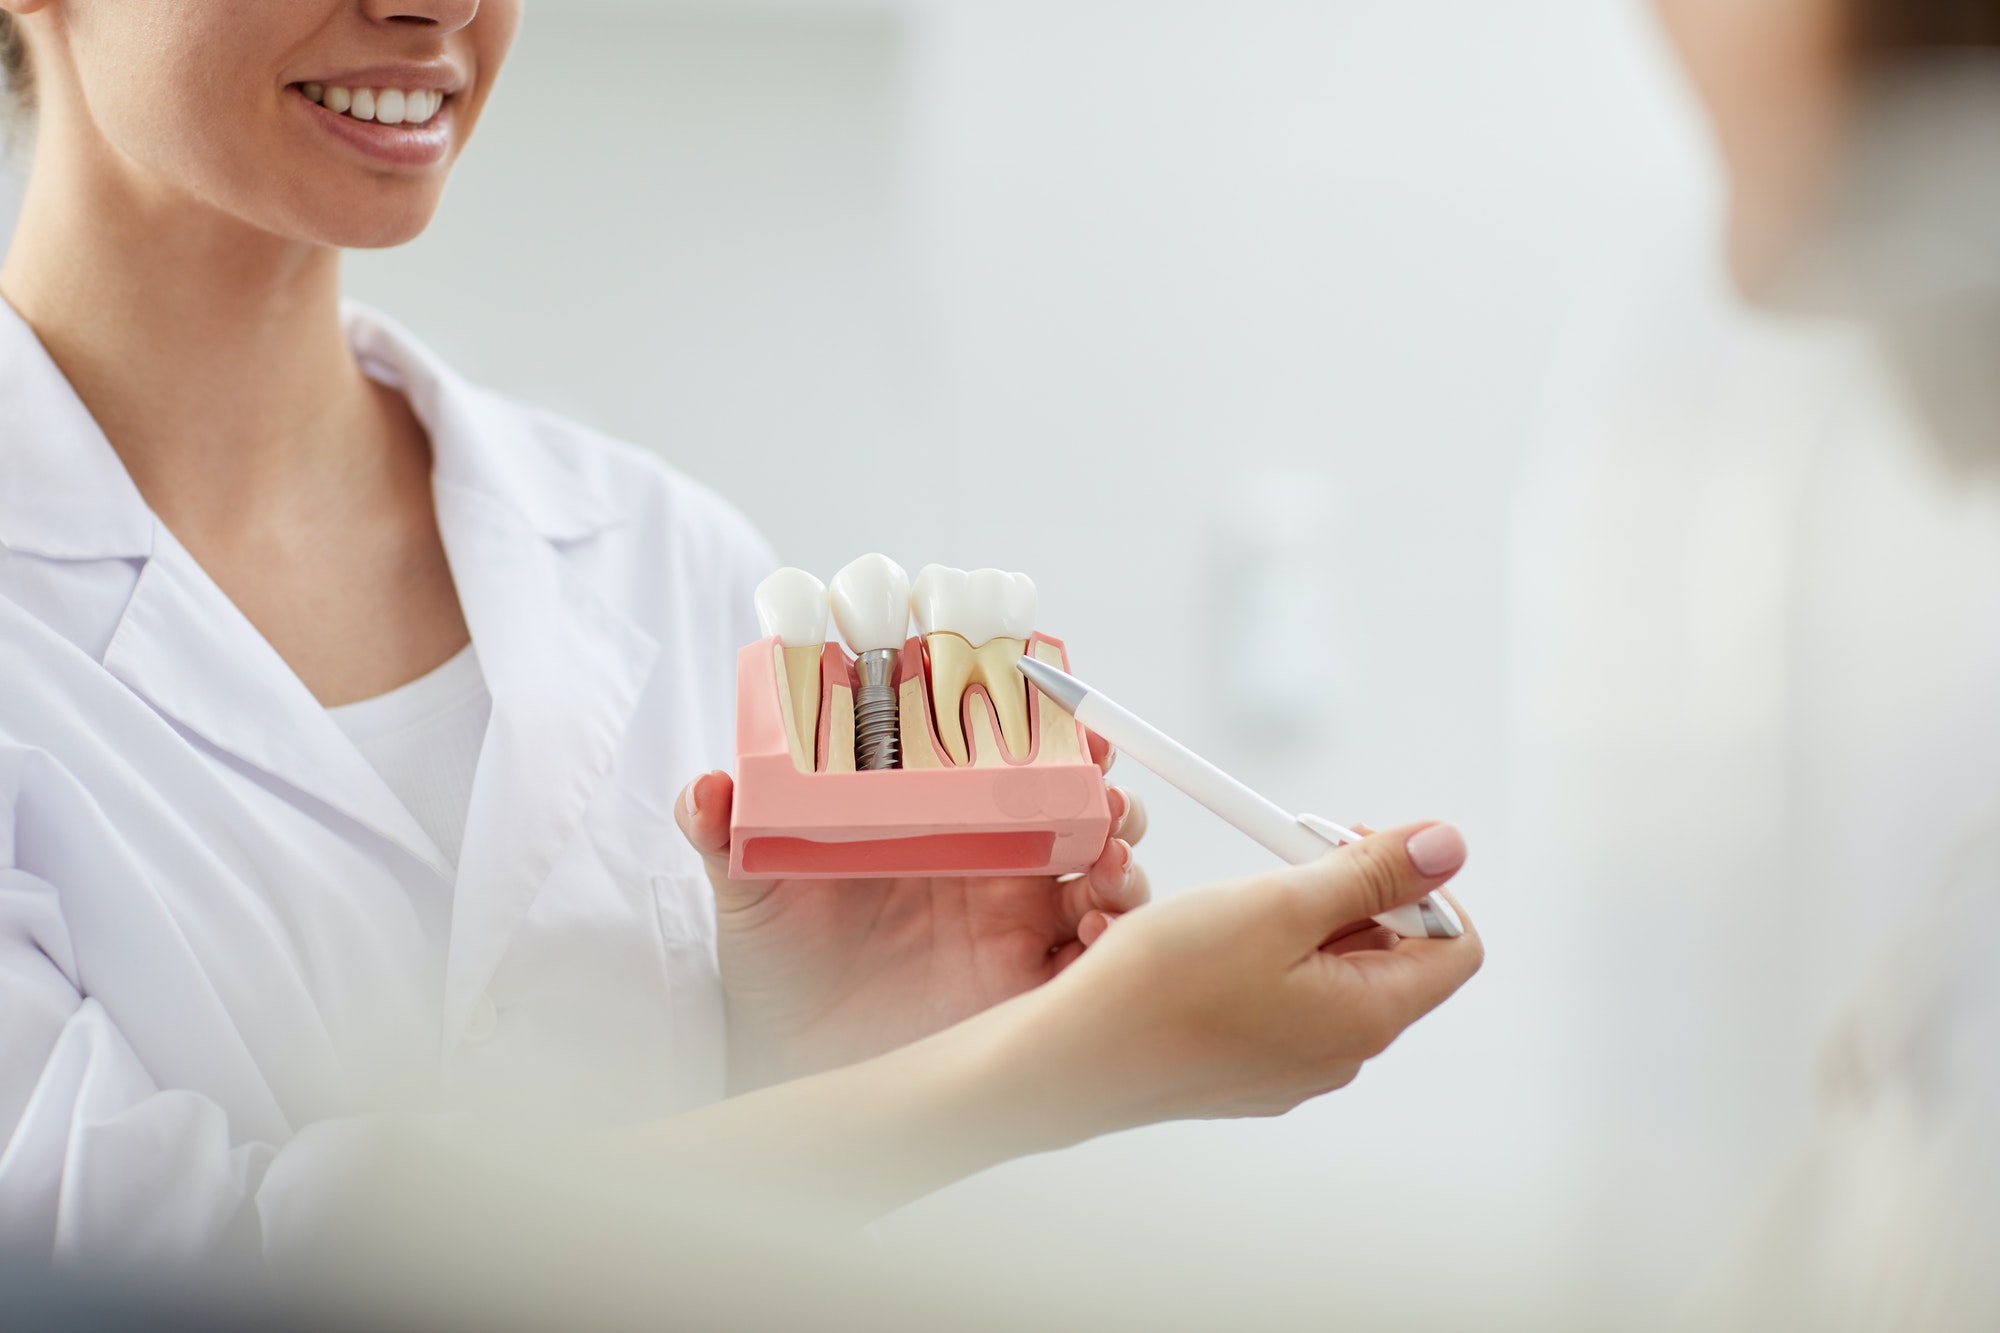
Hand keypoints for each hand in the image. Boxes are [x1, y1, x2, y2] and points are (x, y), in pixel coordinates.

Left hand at [675, 737, 1150, 1090]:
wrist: (785, 1058)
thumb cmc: (776, 961)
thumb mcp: (748, 888)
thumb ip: (725, 833)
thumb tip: (705, 787)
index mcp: (943, 819)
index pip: (1011, 756)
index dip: (1048, 727)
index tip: (1065, 709)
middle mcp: (994, 863)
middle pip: (1078, 805)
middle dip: (1106, 785)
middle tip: (1101, 783)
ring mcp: (1020, 921)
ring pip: (1104, 869)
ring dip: (1121, 852)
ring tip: (1108, 855)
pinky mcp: (1032, 984)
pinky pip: (1096, 955)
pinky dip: (1116, 934)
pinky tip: (1095, 927)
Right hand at [1006, 821, 1482, 1137]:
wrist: (1071, 1058)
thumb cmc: (1165, 984)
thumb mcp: (1280, 903)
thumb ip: (1370, 873)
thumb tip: (1449, 846)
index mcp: (1367, 1016)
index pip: (1454, 944)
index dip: (1421, 883)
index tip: (1358, 846)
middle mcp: (1341, 1053)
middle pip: (1391, 954)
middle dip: (1352, 891)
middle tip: (1288, 856)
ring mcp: (1292, 1067)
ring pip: (1331, 972)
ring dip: (1303, 920)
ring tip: (1241, 898)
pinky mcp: (1247, 1068)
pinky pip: (1284, 999)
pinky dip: (1266, 956)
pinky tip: (1211, 941)